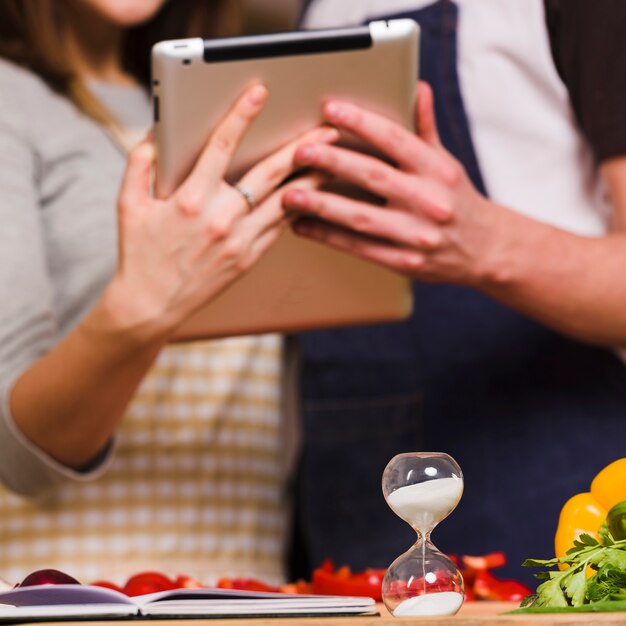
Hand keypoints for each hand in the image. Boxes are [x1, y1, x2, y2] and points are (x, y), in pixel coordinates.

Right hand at [104, 84, 337, 339]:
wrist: (152, 304)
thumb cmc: (139, 253)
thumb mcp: (129, 203)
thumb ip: (141, 162)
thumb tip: (158, 132)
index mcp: (189, 200)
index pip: (220, 147)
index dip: (241, 117)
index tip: (259, 93)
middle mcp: (220, 219)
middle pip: (268, 174)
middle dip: (301, 147)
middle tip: (327, 130)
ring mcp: (239, 241)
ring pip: (284, 203)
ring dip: (312, 180)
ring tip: (334, 162)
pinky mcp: (248, 259)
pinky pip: (278, 229)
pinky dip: (295, 209)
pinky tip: (311, 195)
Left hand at [282, 81, 504, 286]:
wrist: (487, 250)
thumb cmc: (458, 200)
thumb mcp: (447, 163)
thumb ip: (426, 129)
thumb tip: (417, 87)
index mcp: (438, 170)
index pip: (396, 139)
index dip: (361, 123)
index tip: (329, 110)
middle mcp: (429, 200)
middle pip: (373, 176)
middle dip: (332, 162)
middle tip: (299, 152)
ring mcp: (417, 235)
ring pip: (361, 217)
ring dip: (321, 206)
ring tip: (289, 195)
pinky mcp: (405, 263)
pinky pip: (360, 248)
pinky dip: (329, 237)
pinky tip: (303, 227)